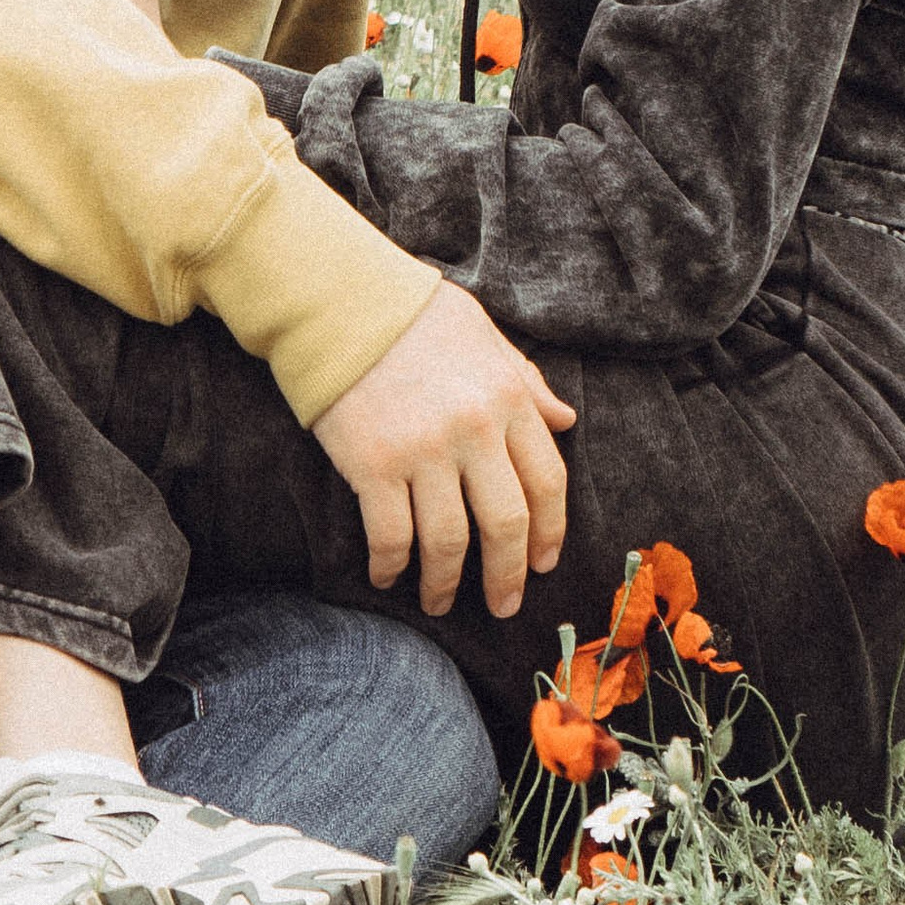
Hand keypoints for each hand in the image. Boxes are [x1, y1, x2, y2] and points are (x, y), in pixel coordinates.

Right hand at [311, 283, 575, 620]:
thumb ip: (526, 381)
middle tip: (502, 605)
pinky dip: (391, 565)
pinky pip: (391, 536)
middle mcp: (474, 429)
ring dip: (445, 584)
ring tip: (439, 602)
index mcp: (508, 397)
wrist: (339, 299)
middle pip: (505, 524)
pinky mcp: (373, 466)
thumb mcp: (484, 336)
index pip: (548, 482)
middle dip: (507, 576)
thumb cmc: (413, 314)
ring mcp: (423, 451)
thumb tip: (565, 419)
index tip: (543, 563)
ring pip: (448, 543)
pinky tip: (387, 575)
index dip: (550, 532)